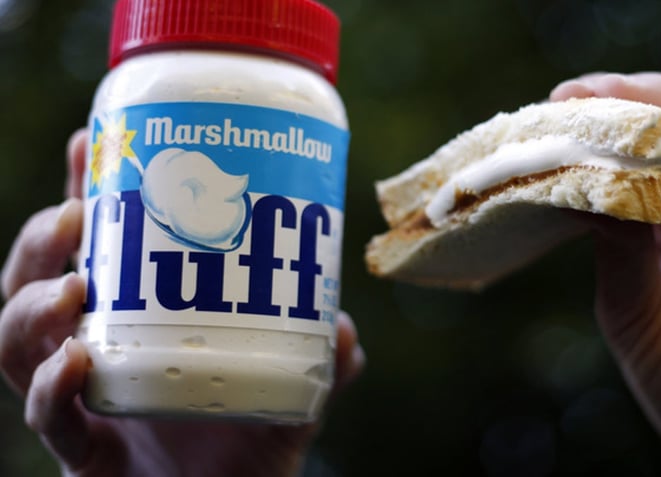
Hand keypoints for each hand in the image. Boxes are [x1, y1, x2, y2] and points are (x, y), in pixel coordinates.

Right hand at [0, 130, 365, 476]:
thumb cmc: (252, 444)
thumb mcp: (295, 389)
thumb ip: (321, 359)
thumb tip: (343, 326)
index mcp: (139, 319)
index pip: (97, 246)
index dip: (83, 191)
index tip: (90, 139)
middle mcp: (100, 350)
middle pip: (37, 282)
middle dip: (42, 240)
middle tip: (75, 214)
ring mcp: (83, 399)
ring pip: (18, 342)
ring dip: (32, 305)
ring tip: (73, 288)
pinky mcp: (82, 451)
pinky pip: (48, 419)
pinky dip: (51, 389)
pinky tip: (73, 363)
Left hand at [550, 73, 660, 475]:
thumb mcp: (629, 302)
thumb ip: (618, 240)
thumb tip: (591, 174)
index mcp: (638, 232)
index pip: (613, 164)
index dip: (588, 132)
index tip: (555, 103)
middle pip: (658, 140)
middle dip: (624, 108)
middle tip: (586, 92)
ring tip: (633, 93)